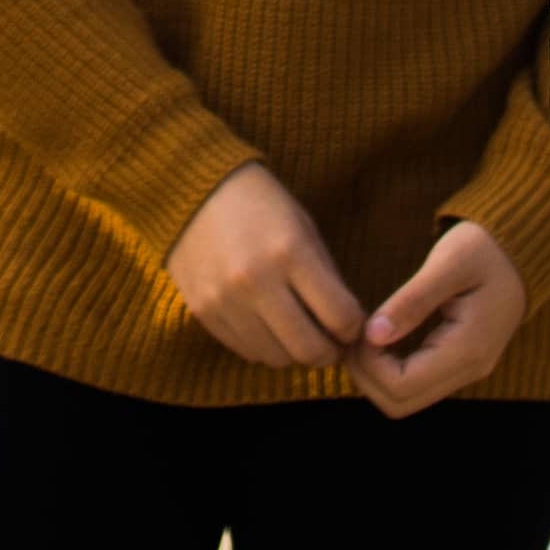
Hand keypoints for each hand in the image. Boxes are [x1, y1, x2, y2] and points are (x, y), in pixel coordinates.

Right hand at [163, 161, 369, 374]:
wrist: (196, 191)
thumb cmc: (262, 206)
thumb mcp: (304, 229)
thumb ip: (327, 279)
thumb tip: (348, 328)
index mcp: (290, 252)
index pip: (340, 317)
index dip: (353, 329)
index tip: (351, 326)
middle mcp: (256, 280)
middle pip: (309, 349)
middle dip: (329, 353)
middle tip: (331, 344)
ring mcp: (226, 300)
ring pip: (277, 358)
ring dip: (294, 352)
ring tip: (297, 333)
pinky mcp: (203, 312)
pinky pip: (246, 351)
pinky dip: (264, 346)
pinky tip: (267, 325)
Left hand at [353, 218, 526, 416]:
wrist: (520, 249)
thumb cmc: (485, 248)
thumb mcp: (448, 263)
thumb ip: (412, 301)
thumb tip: (372, 335)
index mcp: (468, 348)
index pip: (402, 386)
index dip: (369, 366)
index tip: (358, 330)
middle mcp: (470, 369)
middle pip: (400, 403)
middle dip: (366, 375)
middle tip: (353, 335)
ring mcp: (467, 370)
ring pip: (407, 399)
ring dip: (376, 375)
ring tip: (364, 335)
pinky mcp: (461, 363)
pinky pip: (418, 384)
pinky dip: (390, 370)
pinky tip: (381, 339)